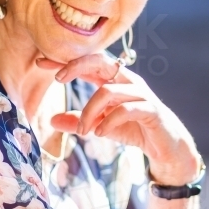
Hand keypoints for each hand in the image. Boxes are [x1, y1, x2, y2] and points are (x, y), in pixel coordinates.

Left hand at [35, 52, 200, 184]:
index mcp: (115, 80)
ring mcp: (141, 94)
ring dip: (90, 112)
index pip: (88, 64)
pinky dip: (109, 120)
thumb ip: (79, 121)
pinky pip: (126, 109)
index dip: (65, 61)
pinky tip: (99, 133)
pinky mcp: (151, 110)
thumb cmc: (135, 129)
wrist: (167, 147)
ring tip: (83, 132)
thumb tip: (52, 120)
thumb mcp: (101, 126)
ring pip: (108, 91)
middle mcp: (128, 81)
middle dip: (77, 67)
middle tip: (58, 80)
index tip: (41, 62)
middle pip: (100, 62)